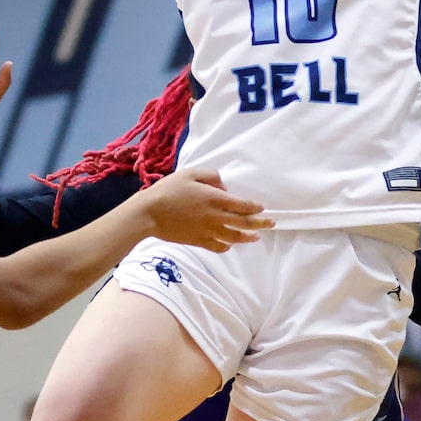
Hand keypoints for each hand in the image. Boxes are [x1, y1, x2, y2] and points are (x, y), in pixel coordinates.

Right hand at [138, 170, 270, 252]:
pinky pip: (218, 246)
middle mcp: (216, 217)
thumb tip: (223, 187)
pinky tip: (230, 244)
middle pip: (244, 222)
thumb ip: (211, 176)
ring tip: (256, 237)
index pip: (243, 205)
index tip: (261, 207)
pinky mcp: (198, 241)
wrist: (149, 214)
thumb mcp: (190, 174)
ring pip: (234, 237)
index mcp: (215, 199)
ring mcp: (208, 231)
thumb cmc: (168, 190)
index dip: (255, 207)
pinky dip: (227, 246)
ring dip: (247, 237)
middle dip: (260, 223)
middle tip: (272, 224)